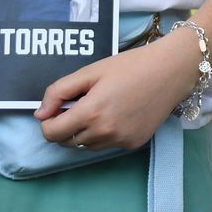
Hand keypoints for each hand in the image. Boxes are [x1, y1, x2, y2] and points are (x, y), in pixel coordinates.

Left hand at [34, 37, 196, 149]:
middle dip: (65, 127)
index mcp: (90, 112)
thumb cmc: (130, 66)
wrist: (172, 71)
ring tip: (100, 108)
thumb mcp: (90, 72)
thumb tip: (40, 115)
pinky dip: (105, 134)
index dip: (47, 122)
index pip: (51, 133)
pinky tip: (118, 114)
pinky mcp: (133, 144)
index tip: (56, 110)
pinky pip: (108, 145)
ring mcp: (120, 141)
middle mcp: (104, 132)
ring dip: (84, 132)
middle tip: (79, 106)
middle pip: (67, 142)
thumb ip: (58, 92)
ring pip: (87, 145)